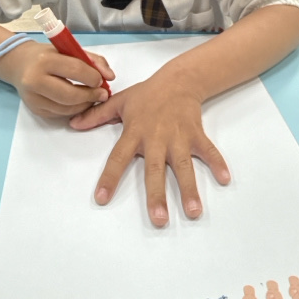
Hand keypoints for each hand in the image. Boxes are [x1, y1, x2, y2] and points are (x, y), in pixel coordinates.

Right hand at [0, 41, 113, 118]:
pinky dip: (74, 109)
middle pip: (71, 95)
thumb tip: (110, 77)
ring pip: (67, 108)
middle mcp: (35, 80)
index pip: (76, 70)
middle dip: (91, 96)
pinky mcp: (35, 109)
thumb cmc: (47, 55)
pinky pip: (61, 114)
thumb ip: (93, 60)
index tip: (101, 80)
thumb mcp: (68, 50)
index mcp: (45, 60)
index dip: (94, 77)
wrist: (19, 64)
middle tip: (102, 94)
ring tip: (92, 97)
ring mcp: (33, 98)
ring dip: (85, 105)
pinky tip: (79, 102)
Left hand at [69, 72, 228, 227]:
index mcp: (135, 132)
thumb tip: (73, 123)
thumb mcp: (119, 102)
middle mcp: (156, 138)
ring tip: (193, 212)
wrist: (179, 79)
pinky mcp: (197, 135)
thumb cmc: (148, 93)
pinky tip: (225, 179)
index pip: (118, 157)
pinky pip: (209, 151)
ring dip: (189, 189)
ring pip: (183, 166)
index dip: (109, 178)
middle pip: (155, 170)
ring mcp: (178, 137)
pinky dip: (218, 163)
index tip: (102, 198)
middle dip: (157, 195)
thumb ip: (97, 115)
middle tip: (159, 220)